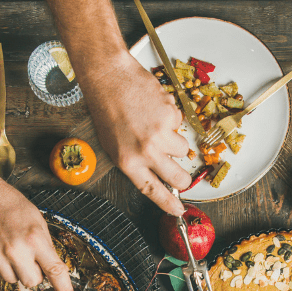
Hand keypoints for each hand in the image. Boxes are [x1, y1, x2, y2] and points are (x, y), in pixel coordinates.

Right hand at [0, 177, 72, 290]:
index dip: (62, 285)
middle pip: (32, 282)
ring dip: (16, 269)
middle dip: (34, 274)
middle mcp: (15, 250)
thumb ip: (45, 246)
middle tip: (30, 258)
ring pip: (13, 280)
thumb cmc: (9, 204)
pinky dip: (0, 263)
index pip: (53, 269)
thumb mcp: (37, 220)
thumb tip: (52, 269)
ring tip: (10, 247)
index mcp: (34, 238)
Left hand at [83, 53, 190, 215]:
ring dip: (174, 141)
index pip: (152, 190)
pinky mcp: (170, 115)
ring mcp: (160, 133)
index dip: (168, 203)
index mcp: (128, 162)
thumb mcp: (113, 147)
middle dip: (183, 179)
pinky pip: (179, 124)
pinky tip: (154, 110)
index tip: (178, 211)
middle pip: (177, 177)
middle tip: (182, 175)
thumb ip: (134, 163)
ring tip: (155, 128)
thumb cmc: (108, 111)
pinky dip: (170, 118)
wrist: (110, 79)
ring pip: (182, 149)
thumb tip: (153, 176)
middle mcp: (145, 151)